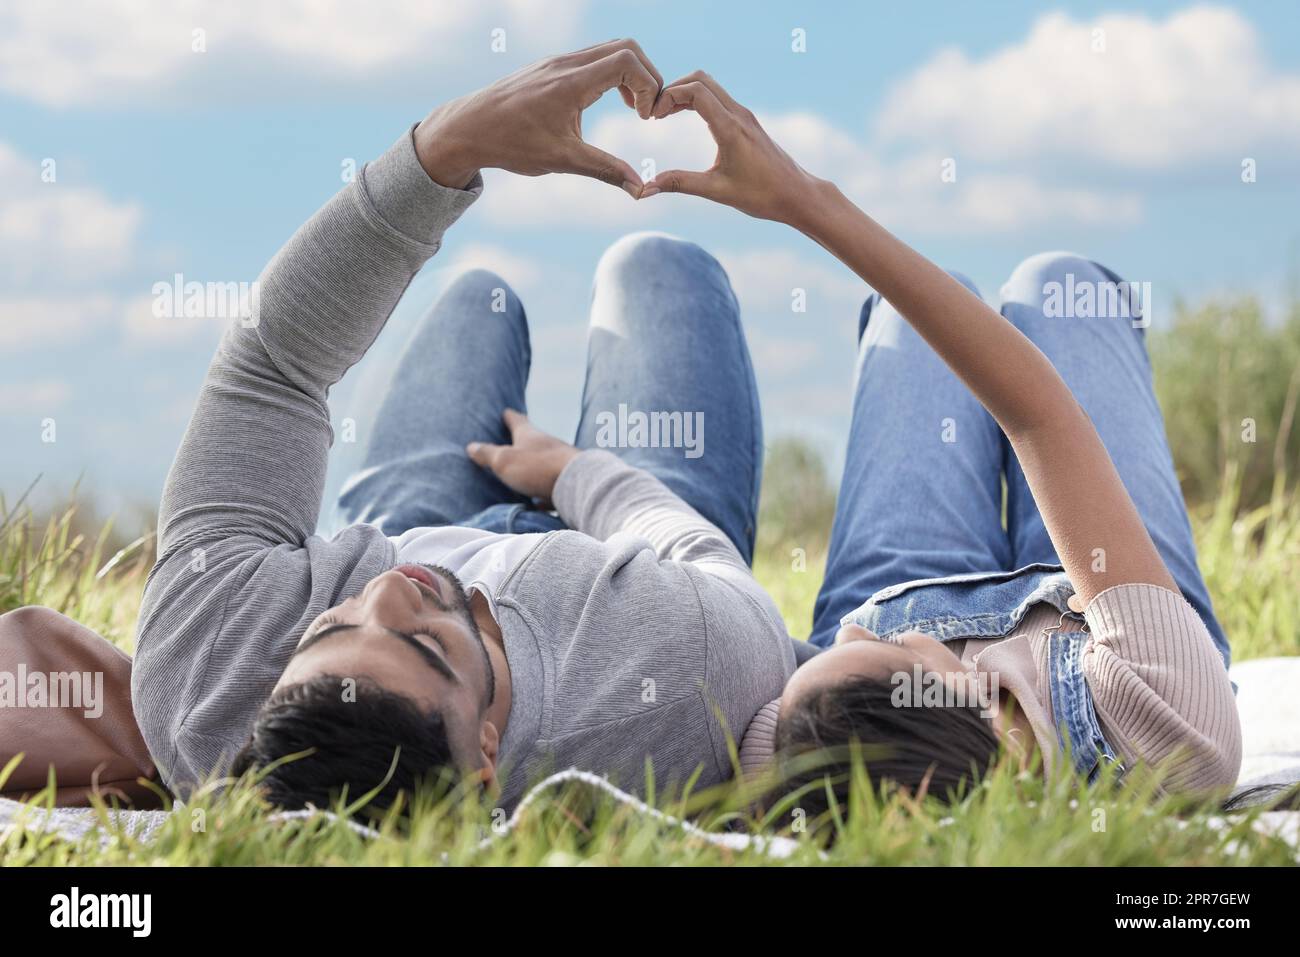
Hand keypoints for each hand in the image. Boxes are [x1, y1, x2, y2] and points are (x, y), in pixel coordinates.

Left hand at [413, 39, 661, 195]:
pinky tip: (607, 101)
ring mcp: (557, 61)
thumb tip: (640, 190)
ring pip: (609, 49)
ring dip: (630, 75)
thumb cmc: (511, 144)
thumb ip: (606, 170)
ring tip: (631, 108)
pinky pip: (592, 57)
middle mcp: (566, 63)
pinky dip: (611, 73)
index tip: (645, 117)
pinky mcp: (550, 67)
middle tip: (646, 111)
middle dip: (647, 76)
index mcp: (571, 82)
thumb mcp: (563, 160)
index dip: (649, 85)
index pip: (628, 60)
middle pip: (626, 47)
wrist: (467, 128)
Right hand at [467, 409, 579, 504]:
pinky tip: (540, 501)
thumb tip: (471, 446)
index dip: (510, 417)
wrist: (578, 484)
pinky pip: (552, 484)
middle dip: (524, 440)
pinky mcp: (569, 481)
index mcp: (530, 435)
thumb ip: (488, 454)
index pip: (518, 421)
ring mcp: (561, 462)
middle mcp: (547, 444)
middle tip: (515, 439)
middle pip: (534, 440)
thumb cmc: (537, 468)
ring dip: (534, 465)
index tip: (507, 411)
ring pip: (544, 461)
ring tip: (524, 470)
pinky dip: (544, 489)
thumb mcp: (504, 461)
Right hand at [640, 71, 823, 225]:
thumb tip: (646, 189)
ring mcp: (744, 115)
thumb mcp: (716, 191)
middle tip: (655, 112)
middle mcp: (739, 115)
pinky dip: (697, 99)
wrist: (797, 195)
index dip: (669, 96)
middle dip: (673, 89)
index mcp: (730, 128)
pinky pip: (718, 97)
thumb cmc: (762, 195)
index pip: (695, 91)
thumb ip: (680, 184)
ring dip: (685, 92)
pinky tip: (685, 116)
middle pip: (701, 79)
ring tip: (665, 113)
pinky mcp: (747, 121)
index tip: (653, 117)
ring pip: (710, 85)